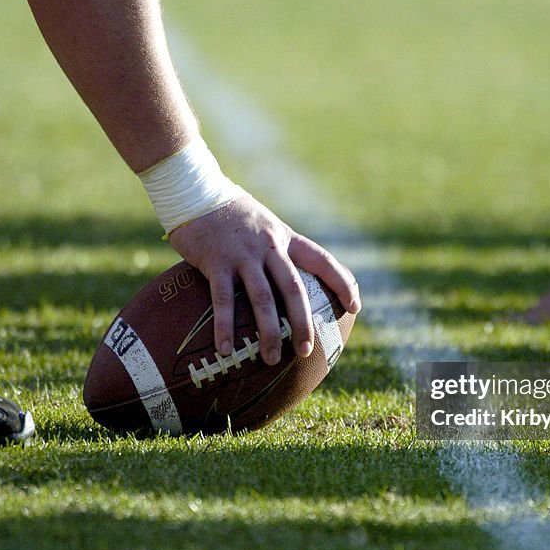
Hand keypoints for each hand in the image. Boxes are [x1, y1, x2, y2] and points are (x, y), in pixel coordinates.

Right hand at [169, 196, 360, 365]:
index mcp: (284, 237)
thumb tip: (287, 275)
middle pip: (294, 289)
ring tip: (269, 359)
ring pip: (263, 298)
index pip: (321, 260)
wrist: (194, 190)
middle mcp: (269, 246)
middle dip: (303, 322)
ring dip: (268, 331)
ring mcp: (243, 254)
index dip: (342, 283)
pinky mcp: (216, 261)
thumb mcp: (262, 223)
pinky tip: (226, 350)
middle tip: (305, 351)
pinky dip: (225, 327)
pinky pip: (223, 300)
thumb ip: (275, 246)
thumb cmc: (228, 212)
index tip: (355, 306)